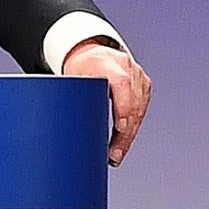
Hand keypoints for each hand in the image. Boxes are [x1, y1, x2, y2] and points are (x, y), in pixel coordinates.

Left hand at [62, 38, 151, 165]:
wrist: (92, 53)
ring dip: (129, 134)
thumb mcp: (71, 80)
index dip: (122, 106)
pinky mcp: (143, 83)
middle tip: (114, 155)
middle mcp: (125, 66)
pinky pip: (142, 108)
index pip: (121, 83)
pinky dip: (134, 125)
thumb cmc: (78, 69)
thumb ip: (74, 100)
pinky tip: (125, 139)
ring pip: (139, 108)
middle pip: (132, 101)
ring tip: (117, 153)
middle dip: (124, 133)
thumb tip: (65, 131)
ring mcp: (137, 74)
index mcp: (105, 62)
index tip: (119, 128)